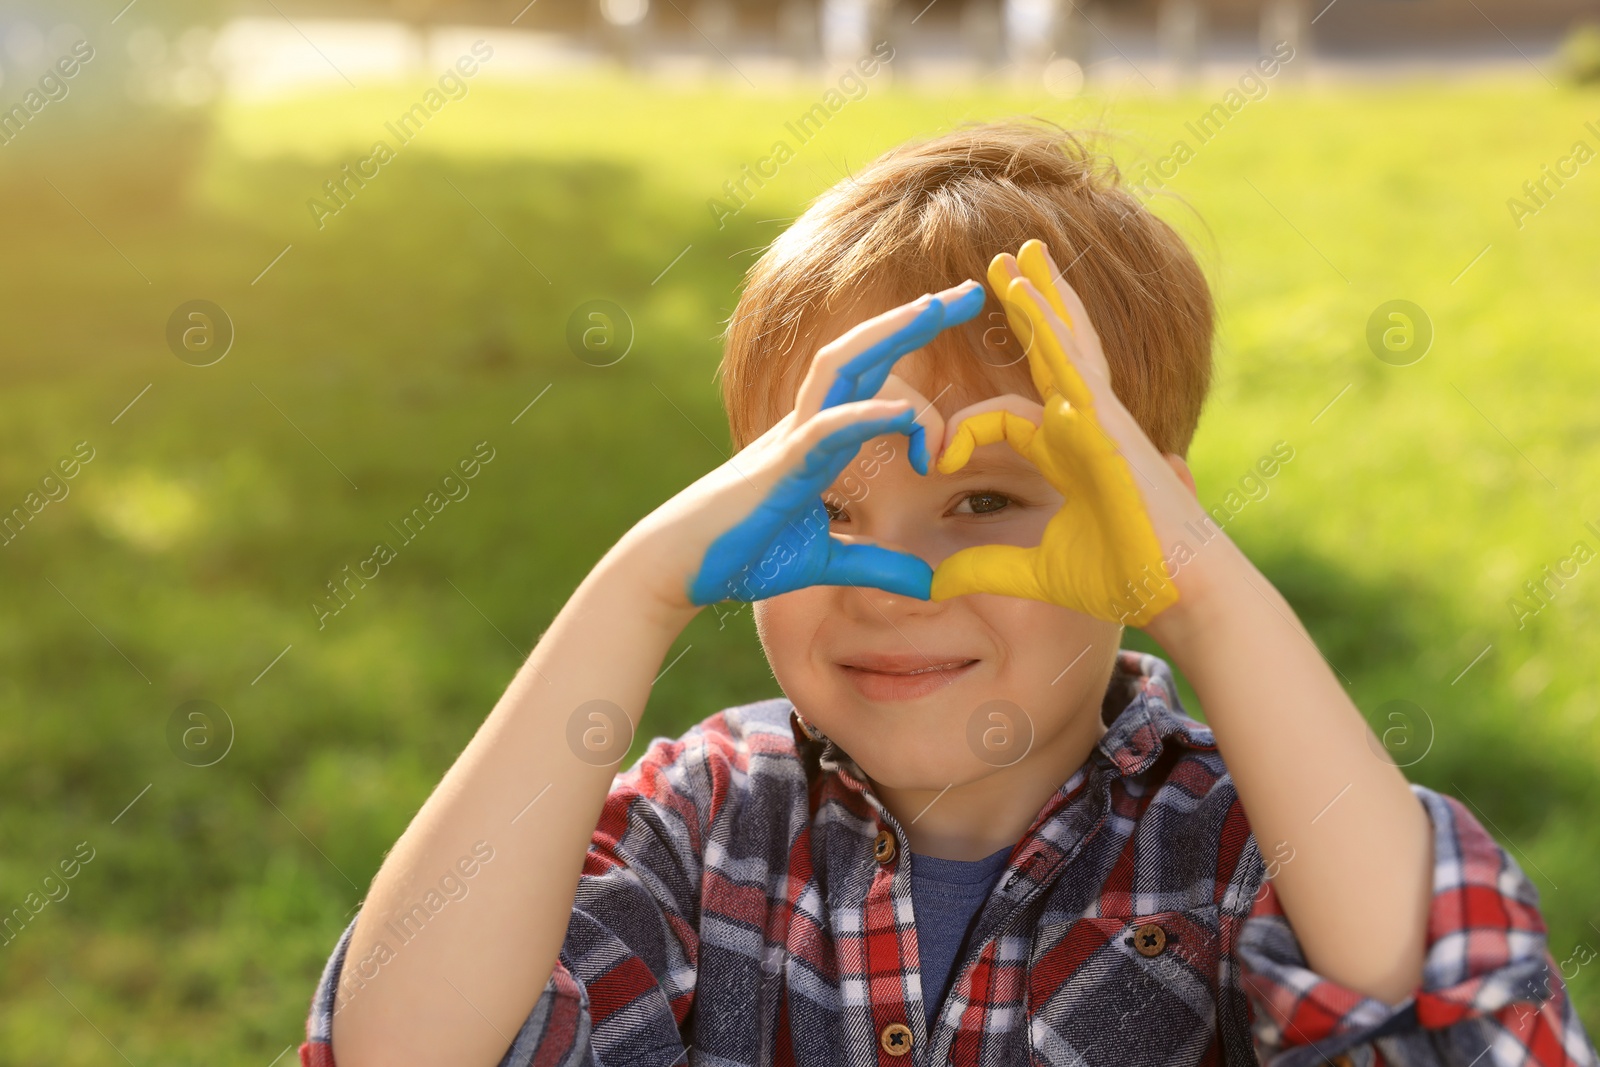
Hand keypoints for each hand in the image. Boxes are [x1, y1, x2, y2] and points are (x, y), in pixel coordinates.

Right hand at [631, 281, 986, 615]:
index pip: (874, 382)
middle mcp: (807, 426)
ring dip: (887, 335)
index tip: (959, 393)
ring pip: (840, 369)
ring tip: (931, 307)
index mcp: (819, 440)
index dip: (916, 368)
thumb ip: (876, 566)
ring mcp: (791, 441)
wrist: (679, 568)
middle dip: (915, 319)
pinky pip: (825, 432)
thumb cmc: (739, 554)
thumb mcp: (824, 562)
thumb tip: (927, 583)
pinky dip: (864, 417)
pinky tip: (901, 413)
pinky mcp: (778, 469)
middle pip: (864, 353)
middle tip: (969, 289)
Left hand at [929, 240, 1198, 626]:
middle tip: (1003, 263)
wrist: (1177, 588)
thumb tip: (936, 583)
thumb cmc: (1125, 577)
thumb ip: (985, 569)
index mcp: (1069, 453)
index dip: (965, 432)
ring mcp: (1100, 418)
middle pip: (1050, 351)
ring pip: (1065, 343)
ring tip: (1021, 252)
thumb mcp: (1036, 572)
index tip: (937, 460)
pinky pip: (1072, 364)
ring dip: (1042, 295)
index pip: (1005, 419)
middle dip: (1028, 306)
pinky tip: (1027, 293)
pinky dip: (1049, 326)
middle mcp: (1085, 425)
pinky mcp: (1107, 423)